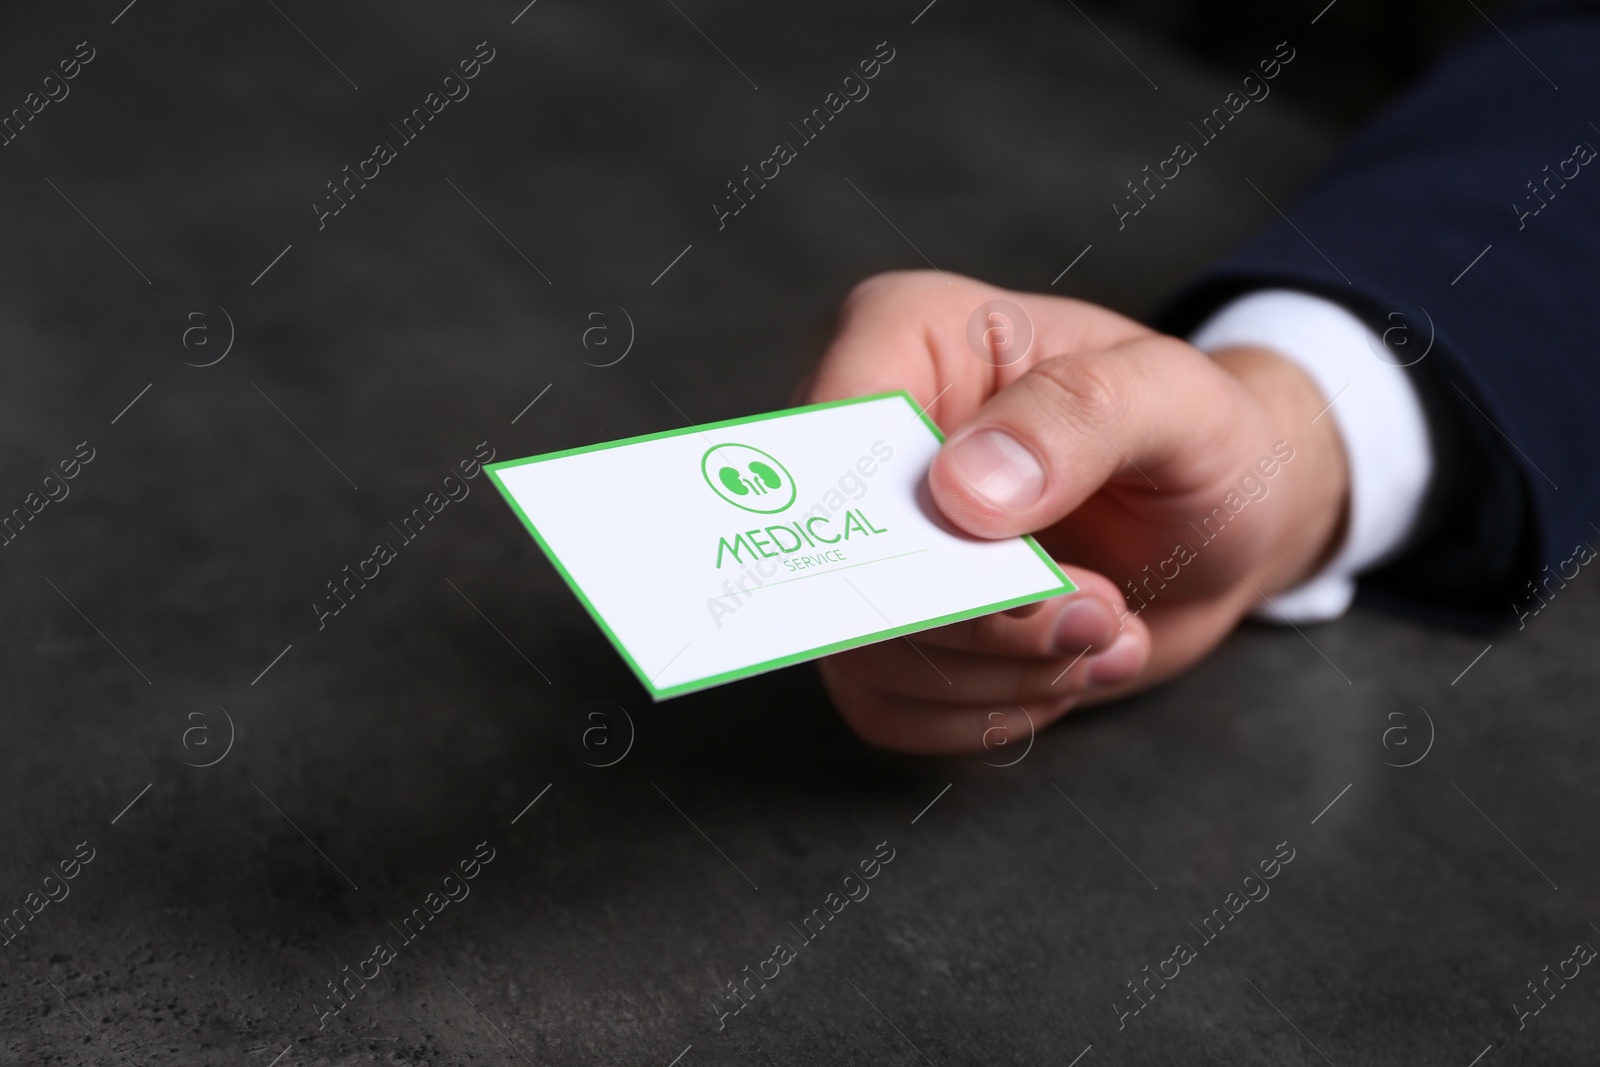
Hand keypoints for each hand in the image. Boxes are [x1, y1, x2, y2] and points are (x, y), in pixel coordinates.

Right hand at [802, 271, 1348, 753]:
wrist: (1228, 529)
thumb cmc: (1200, 438)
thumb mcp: (1178, 401)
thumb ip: (1078, 416)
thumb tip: (962, 490)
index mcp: (907, 338)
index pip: (833, 420)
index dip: (895, 511)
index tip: (1006, 557)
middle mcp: (867, 444)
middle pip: (843, 561)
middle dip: (980, 617)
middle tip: (1094, 612)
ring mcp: (869, 547)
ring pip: (865, 655)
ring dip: (1003, 672)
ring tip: (1102, 630)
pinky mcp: (889, 636)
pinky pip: (888, 709)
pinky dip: (989, 710)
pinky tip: (1066, 667)